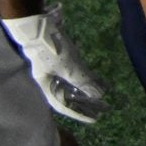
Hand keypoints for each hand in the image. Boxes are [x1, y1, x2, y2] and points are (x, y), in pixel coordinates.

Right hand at [5, 7, 106, 123]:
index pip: (64, 106)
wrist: (39, 27)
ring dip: (89, 91)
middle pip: (70, 96)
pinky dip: (87, 78)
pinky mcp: (61, 60)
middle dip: (87, 104)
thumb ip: (84, 82)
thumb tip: (99, 95)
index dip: (79, 113)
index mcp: (47, 87)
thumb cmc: (52, 50)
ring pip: (73, 85)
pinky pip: (75, 74)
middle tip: (105, 109)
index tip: (95, 119)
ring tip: (105, 96)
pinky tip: (99, 81)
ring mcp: (54, 70)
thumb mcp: (70, 68)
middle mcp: (50, 81)